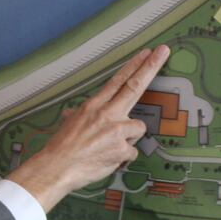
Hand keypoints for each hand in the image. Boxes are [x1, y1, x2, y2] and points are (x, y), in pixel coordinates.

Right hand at [8, 45, 169, 212]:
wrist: (57, 167)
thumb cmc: (61, 148)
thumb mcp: (68, 124)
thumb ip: (77, 116)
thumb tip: (73, 113)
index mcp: (93, 106)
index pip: (118, 81)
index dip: (133, 66)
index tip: (146, 53)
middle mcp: (107, 114)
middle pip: (135, 86)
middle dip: (150, 67)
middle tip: (163, 51)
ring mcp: (116, 131)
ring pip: (138, 128)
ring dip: (129, 138)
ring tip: (109, 147)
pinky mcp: (122, 149)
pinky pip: (131, 152)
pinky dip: (122, 157)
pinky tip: (108, 160)